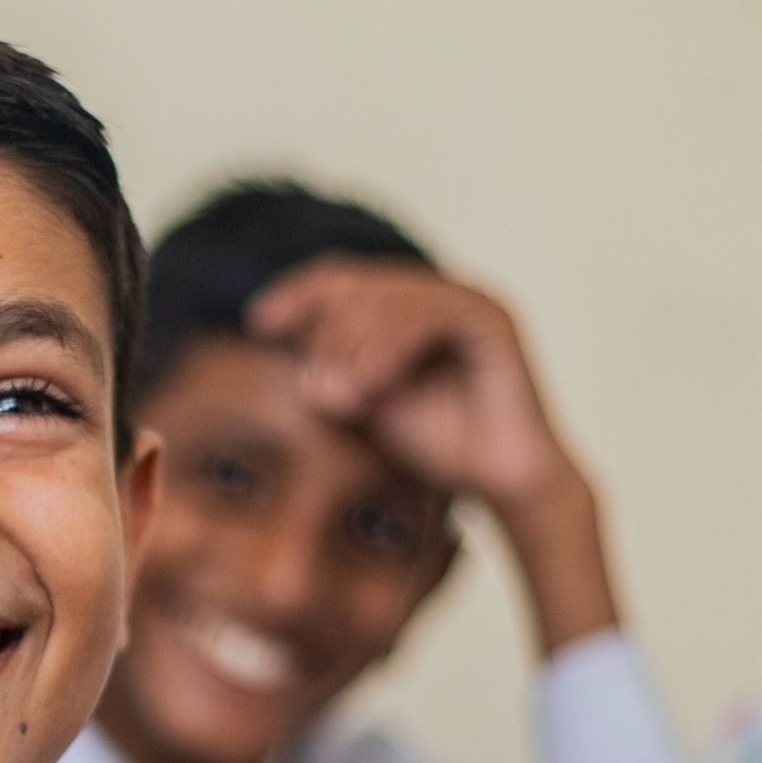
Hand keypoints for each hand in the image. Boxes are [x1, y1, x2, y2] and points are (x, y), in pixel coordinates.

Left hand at [247, 261, 619, 651]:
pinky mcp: (490, 317)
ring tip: (337, 398)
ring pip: (389, 299)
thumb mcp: (362, 400)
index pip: (339, 279)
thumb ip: (326, 364)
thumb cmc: (436, 443)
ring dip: (354, 347)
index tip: (261, 323)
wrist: (500, 483)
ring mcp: (464, 298)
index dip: (297, 293)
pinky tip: (369, 386)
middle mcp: (433, 292)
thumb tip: (268, 329)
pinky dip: (391, 348)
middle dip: (326, 334)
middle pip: (358, 284)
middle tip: (315, 392)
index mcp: (403, 304)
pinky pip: (429, 316)